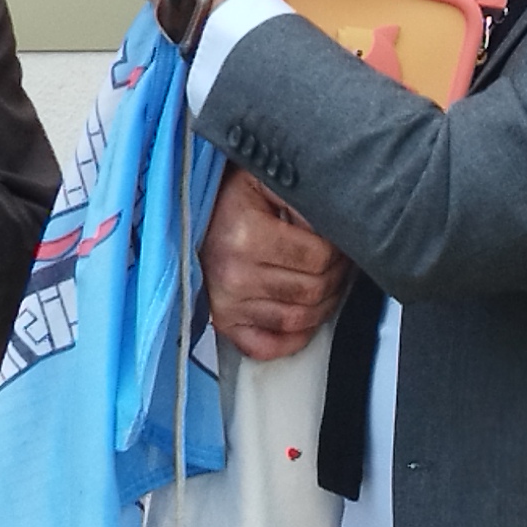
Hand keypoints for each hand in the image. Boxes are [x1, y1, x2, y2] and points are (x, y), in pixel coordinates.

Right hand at [202, 171, 349, 359]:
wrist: (187, 211)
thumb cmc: (232, 194)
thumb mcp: (265, 179)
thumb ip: (302, 199)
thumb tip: (336, 225)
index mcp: (246, 237)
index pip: (319, 258)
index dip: (339, 249)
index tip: (339, 239)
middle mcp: (233, 277)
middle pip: (312, 291)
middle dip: (336, 276)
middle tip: (339, 260)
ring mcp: (226, 305)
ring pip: (297, 321)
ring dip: (323, 305)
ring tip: (326, 282)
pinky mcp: (222, 323)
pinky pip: (266, 347)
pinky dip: (291, 340)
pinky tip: (304, 320)